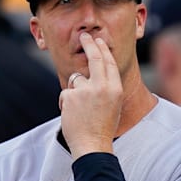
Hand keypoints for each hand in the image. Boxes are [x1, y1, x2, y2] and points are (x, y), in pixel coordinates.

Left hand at [59, 33, 122, 157]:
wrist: (92, 145)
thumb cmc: (102, 128)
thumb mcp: (111, 105)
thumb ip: (104, 88)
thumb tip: (92, 75)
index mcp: (115, 88)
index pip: (109, 63)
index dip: (102, 49)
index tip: (97, 40)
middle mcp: (102, 86)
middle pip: (94, 58)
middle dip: (88, 44)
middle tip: (83, 36)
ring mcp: (86, 90)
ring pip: (75, 80)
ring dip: (74, 92)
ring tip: (81, 111)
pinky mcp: (71, 96)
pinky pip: (65, 94)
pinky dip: (66, 103)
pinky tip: (73, 116)